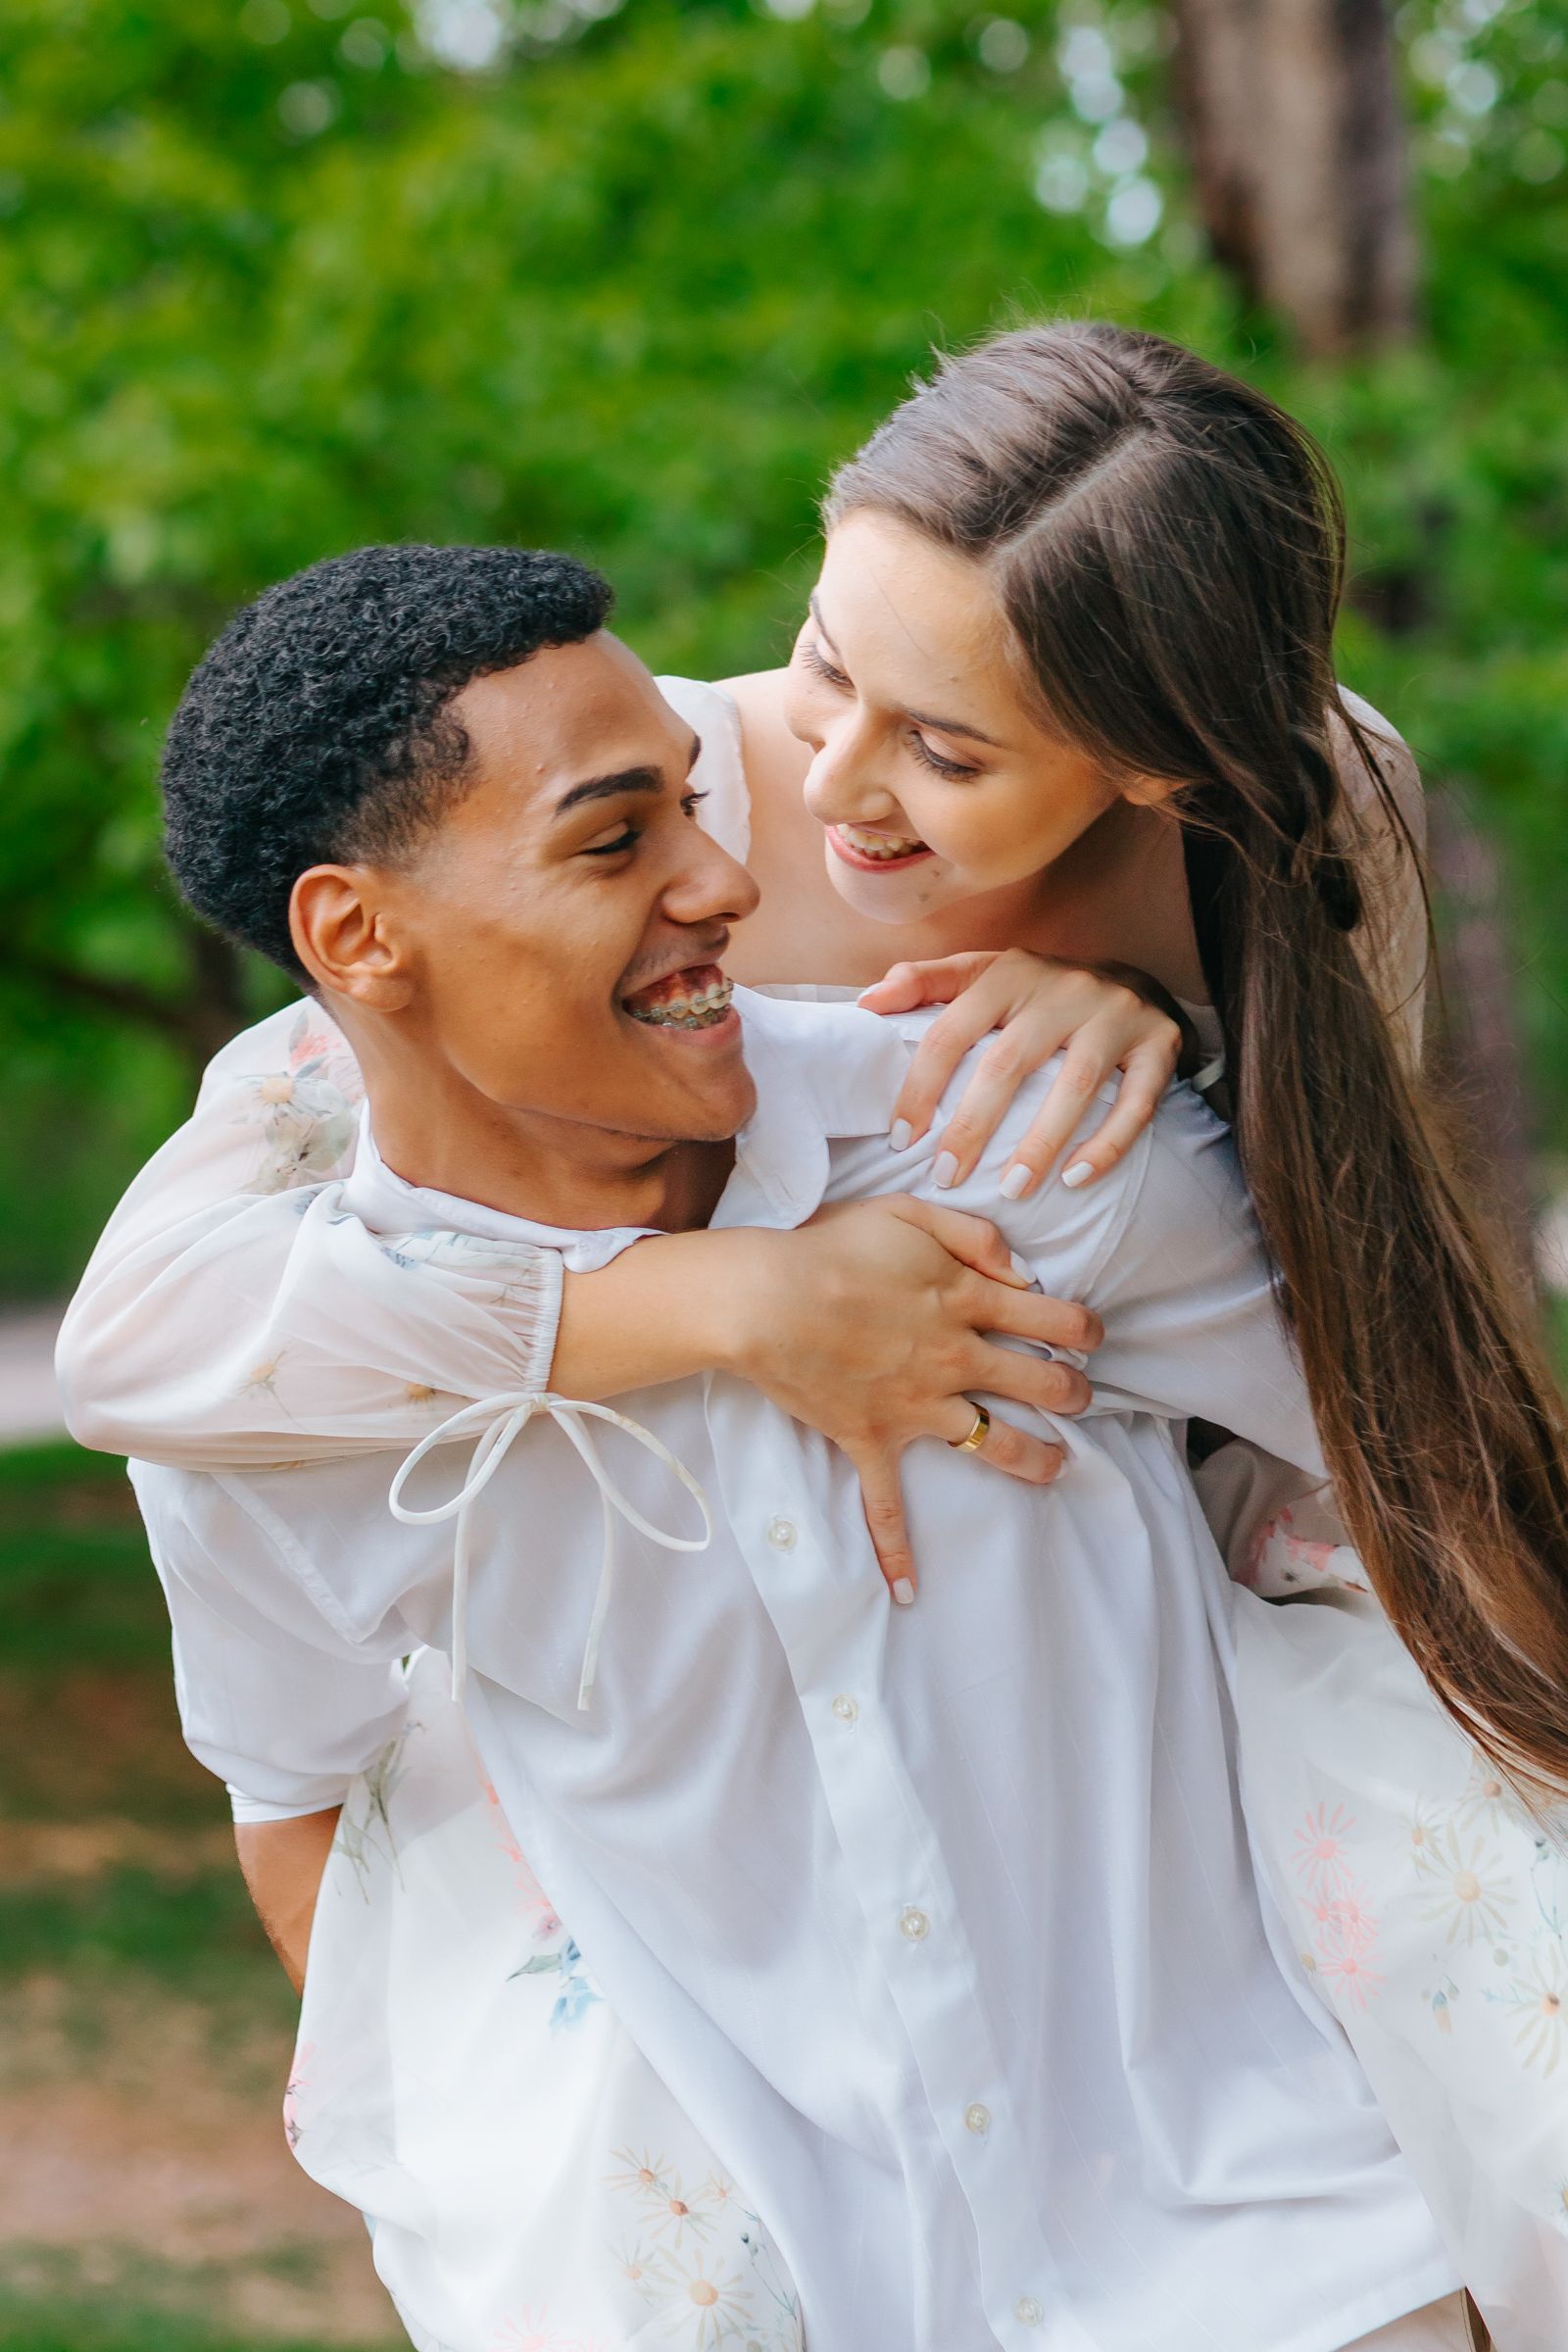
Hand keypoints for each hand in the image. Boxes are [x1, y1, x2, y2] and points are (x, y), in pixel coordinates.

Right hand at [732, 1198, 1100, 1599]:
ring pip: (997, 1444)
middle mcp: (954, 1358)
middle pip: (1042, 1384)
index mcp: (966, 1299)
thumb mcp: (907, 1213)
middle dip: (1074, 1392)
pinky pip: (886, 1505)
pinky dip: (894, 1549)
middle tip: (1081, 1395)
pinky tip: (906, 1589)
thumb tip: (1024, 1270)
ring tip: (1058, 1466)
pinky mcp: (873, 1439)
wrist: (764, 1299)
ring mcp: (917, 1405)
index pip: (1053, 1319)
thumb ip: (974, 1234)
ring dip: (1037, 1458)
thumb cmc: (829, 1247)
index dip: (1084, 1328)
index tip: (1092, 1336)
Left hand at [860, 950, 1185, 1196]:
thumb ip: (925, 983)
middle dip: (972, 1126)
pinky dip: (1107, 1144)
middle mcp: (1064, 987)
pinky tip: (1077, 1179)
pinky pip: (1136, 1102)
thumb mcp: (983, 974)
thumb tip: (866, 1002)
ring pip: (1075, 1084)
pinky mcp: (1160, 1043)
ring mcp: (1116, 1014)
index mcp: (1010, 972)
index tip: (901, 1138)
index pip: (952, 1030)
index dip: (921, 1086)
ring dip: (1040, 1144)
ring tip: (1012, 1190)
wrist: (1134, 981)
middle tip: (946, 1177)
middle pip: (1009, 1062)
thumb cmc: (1039, 992)